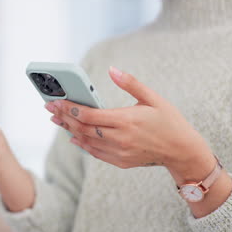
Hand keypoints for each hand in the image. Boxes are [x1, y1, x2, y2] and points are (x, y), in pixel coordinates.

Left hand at [45, 67, 216, 182]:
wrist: (181, 151)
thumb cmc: (169, 121)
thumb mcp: (153, 98)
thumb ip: (131, 84)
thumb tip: (112, 69)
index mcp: (126, 120)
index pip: (89, 115)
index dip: (70, 108)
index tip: (56, 101)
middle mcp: (120, 138)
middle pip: (83, 128)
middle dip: (64, 117)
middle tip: (50, 109)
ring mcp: (119, 152)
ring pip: (86, 141)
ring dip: (69, 130)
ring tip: (57, 120)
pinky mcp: (120, 161)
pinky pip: (94, 152)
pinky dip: (81, 144)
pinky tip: (73, 136)